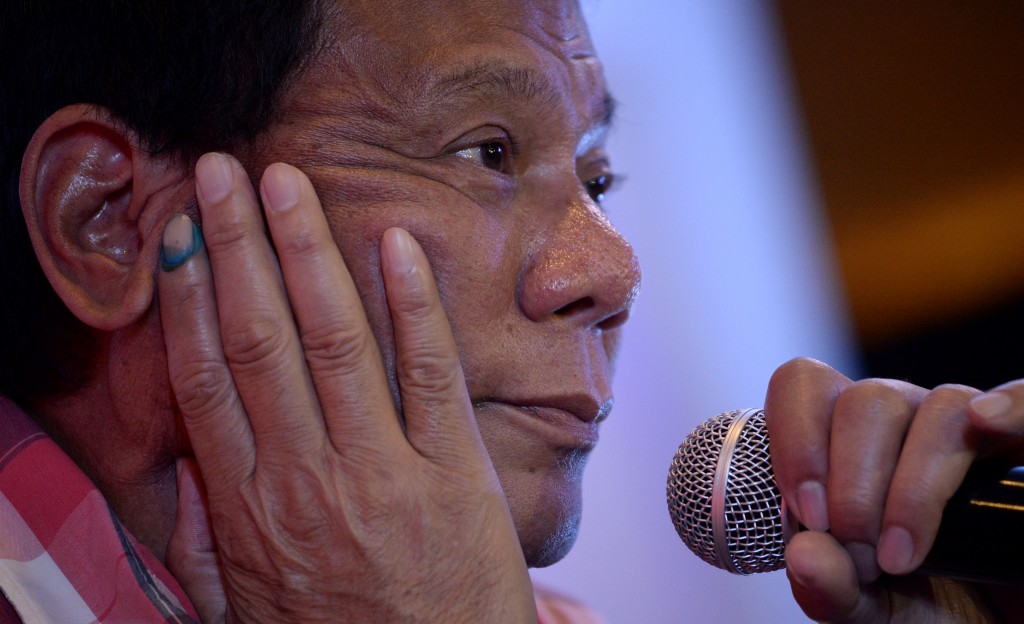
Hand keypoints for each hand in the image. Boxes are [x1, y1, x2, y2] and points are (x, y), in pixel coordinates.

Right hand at [158, 153, 534, 621]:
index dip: (191, 297)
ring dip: (307, 254)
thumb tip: (186, 468)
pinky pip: (430, 375)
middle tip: (221, 172)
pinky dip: (414, 306)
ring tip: (285, 184)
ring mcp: (382, 473)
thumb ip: (210, 537)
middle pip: (260, 341)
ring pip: (335, 343)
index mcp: (248, 508)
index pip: (206, 379)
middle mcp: (306, 479)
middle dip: (237, 247)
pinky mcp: (452, 475)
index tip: (183, 233)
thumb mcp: (249, 603)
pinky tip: (396, 244)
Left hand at [765, 357, 1023, 622]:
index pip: (803, 385)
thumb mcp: (863, 609)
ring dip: (914, 485)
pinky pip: (1023, 400)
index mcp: (843, 437)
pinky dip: (1009, 406)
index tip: (808, 514)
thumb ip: (827, 586)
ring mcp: (968, 428)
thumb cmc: (920, 605)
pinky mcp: (1020, 448)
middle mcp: (902, 420)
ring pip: (939, 408)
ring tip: (902, 556)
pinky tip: (985, 422)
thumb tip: (804, 552)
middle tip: (862, 553)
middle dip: (853, 485)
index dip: (796, 440)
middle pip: (866, 402)